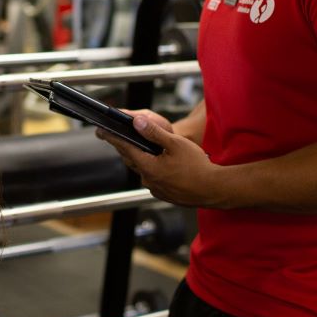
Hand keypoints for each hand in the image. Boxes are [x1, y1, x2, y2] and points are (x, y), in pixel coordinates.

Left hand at [96, 110, 221, 207]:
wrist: (215, 189)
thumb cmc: (198, 167)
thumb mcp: (176, 143)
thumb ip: (154, 133)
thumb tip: (137, 123)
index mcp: (148, 167)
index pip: (126, 148)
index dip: (113, 138)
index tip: (102, 131)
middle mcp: (148, 180)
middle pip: (133, 159)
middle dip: (125, 147)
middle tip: (117, 136)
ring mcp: (156, 189)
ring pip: (143, 170)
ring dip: (140, 159)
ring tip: (141, 147)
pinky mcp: (165, 194)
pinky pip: (153, 179)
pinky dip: (152, 169)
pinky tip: (161, 163)